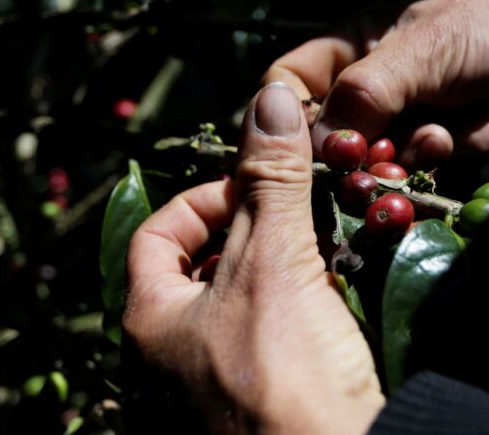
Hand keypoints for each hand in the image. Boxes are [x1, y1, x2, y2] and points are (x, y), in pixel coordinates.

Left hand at [125, 82, 384, 433]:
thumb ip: (271, 182)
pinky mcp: (267, 389)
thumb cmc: (281, 369)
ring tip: (322, 243)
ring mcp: (220, 376)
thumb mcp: (273, 264)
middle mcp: (175, 352)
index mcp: (152, 320)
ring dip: (284, 263)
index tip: (252, 188)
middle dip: (253, 228)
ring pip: (247, 296)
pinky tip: (336, 290)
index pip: (157, 233)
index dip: (203, 198)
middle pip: (205, 263)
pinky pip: (278, 330)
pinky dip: (302, 301)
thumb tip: (270, 98)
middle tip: (296, 210)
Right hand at [263, 0, 488, 167]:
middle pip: (333, 143)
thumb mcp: (419, 53)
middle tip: (388, 164)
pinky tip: (488, 118)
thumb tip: (325, 148)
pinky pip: (431, 168)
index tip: (316, 151)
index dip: (290, 123)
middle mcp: (368, 93)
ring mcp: (402, 121)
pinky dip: (462, 147)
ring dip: (419, 154)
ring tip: (446, 131)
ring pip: (383, 164)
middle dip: (365, 157)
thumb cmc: (481, 26)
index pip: (287, 89)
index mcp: (346, 55)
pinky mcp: (438, 145)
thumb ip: (367, 96)